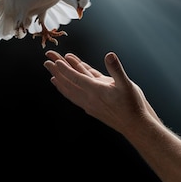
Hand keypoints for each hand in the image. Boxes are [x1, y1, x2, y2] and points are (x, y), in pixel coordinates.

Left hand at [43, 50, 158, 133]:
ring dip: (60, 82)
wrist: (134, 126)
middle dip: (57, 72)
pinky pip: (75, 97)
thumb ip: (116, 69)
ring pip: (70, 92)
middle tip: (46, 61)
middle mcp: (89, 99)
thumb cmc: (132, 104)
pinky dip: (68, 91)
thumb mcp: (127, 84)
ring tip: (51, 76)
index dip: (65, 68)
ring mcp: (89, 105)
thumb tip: (109, 55)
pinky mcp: (91, 109)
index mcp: (96, 90)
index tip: (55, 60)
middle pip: (68, 84)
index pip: (76, 78)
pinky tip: (66, 88)